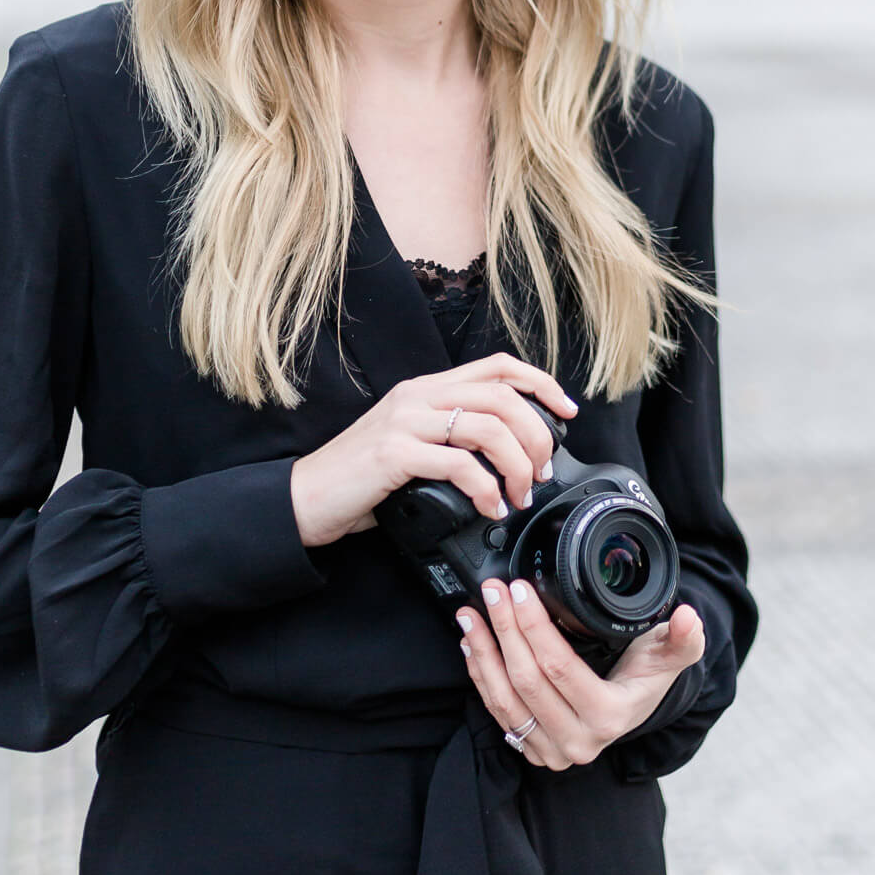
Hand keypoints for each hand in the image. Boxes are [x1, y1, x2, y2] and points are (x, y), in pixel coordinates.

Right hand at [289, 353, 577, 549]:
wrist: (308, 497)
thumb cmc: (363, 478)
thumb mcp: (413, 444)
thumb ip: (451, 438)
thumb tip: (508, 455)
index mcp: (427, 389)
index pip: (497, 367)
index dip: (541, 384)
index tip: (567, 412)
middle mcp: (418, 396)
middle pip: (502, 397)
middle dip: (536, 436)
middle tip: (540, 473)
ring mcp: (404, 422)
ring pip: (487, 427)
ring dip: (516, 466)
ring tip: (518, 495)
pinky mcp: (394, 454)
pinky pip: (458, 464)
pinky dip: (485, 488)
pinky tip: (489, 507)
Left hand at [457, 577, 704, 769]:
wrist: (631, 708)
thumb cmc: (646, 676)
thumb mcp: (669, 656)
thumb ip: (683, 639)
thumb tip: (688, 618)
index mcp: (609, 716)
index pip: (559, 667)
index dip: (534, 626)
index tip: (520, 589)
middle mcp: (578, 740)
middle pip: (527, 681)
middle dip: (504, 630)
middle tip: (493, 591)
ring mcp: (552, 749)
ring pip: (504, 699)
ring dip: (483, 652)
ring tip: (471, 615)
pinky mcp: (531, 748)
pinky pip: (497, 712)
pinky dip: (480, 674)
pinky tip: (474, 644)